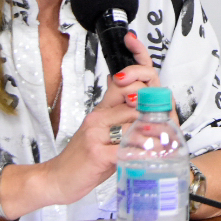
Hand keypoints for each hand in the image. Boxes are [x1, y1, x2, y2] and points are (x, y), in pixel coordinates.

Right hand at [8, 31, 162, 215]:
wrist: (56, 179)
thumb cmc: (83, 158)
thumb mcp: (101, 132)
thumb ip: (116, 115)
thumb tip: (134, 95)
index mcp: (101, 109)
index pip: (121, 79)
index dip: (134, 62)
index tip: (133, 41)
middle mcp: (98, 116)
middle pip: (135, 96)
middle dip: (154, 109)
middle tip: (163, 126)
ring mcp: (96, 132)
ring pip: (135, 119)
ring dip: (152, 132)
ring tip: (159, 144)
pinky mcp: (97, 151)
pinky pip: (127, 147)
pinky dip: (142, 152)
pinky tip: (147, 157)